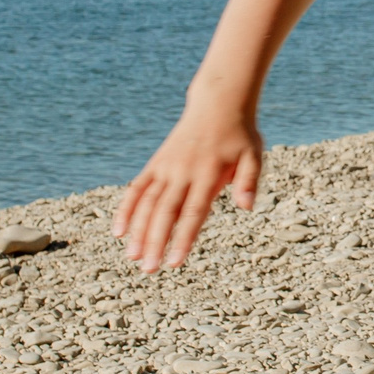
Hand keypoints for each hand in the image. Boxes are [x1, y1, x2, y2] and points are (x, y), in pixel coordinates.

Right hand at [112, 103, 263, 271]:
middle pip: (165, 212)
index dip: (182, 239)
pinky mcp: (156, 163)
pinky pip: (137, 188)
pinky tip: (119, 231)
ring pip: (147, 202)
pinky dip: (126, 209)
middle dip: (155, 242)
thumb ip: (249, 181)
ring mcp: (166, 167)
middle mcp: (182, 172)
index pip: (193, 213)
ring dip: (138, 231)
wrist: (218, 103)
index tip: (174, 262)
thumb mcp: (254, 154)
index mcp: (208, 174)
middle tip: (149, 270)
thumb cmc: (240, 134)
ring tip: (133, 257)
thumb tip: (247, 206)